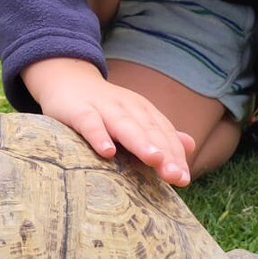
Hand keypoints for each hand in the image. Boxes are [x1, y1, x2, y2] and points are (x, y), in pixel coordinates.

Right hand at [22, 57, 195, 185]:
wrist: (67, 80)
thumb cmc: (104, 108)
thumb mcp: (135, 118)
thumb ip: (160, 134)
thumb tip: (190, 145)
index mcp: (143, 112)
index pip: (164, 134)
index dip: (175, 156)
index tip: (184, 179)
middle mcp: (127, 108)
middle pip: (149, 131)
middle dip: (164, 153)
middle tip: (175, 175)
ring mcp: (103, 107)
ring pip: (124, 126)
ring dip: (140, 142)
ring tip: (154, 160)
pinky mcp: (79, 110)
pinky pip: (90, 123)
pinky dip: (98, 135)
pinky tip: (106, 151)